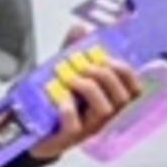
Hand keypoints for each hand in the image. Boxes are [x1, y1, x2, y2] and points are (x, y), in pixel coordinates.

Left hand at [28, 25, 145, 161]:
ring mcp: (89, 129)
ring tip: (71, 79)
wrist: (32, 128)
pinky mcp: (68, 138)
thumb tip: (80, 28)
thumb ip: (73, 50)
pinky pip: (75, 126)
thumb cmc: (56, 99)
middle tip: (84, 67)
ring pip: (105, 110)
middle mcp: (105, 117)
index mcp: (110, 100)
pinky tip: (61, 100)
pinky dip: (69, 110)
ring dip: (90, 88)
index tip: (110, 60)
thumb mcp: (66, 71)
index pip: (134, 90)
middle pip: (123, 98)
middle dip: (105, 76)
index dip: (127, 73)